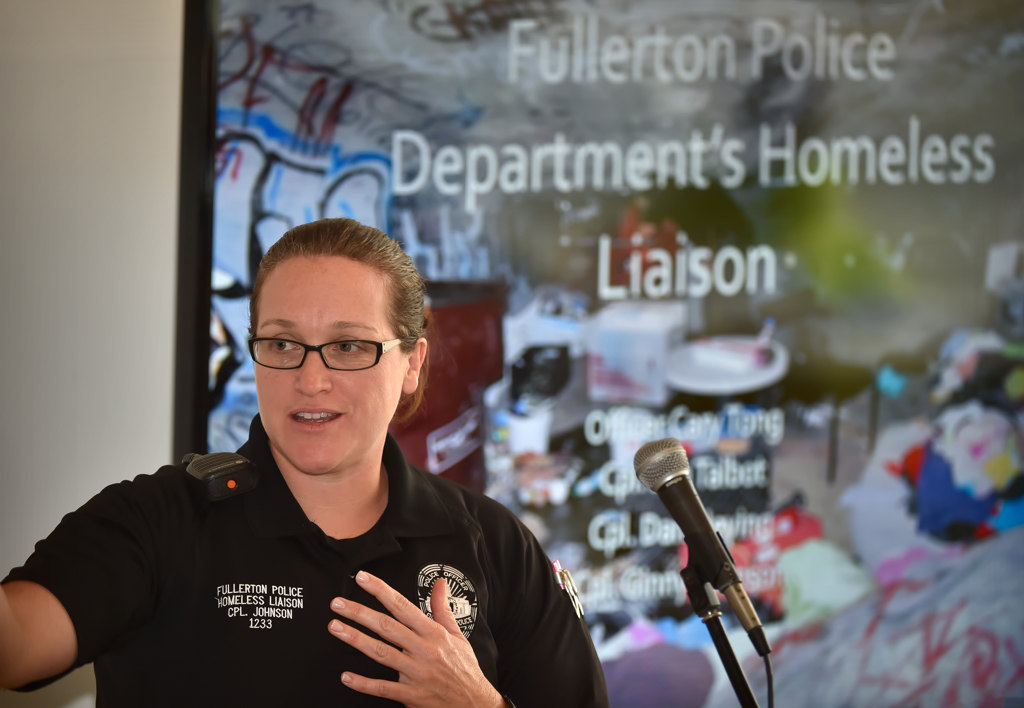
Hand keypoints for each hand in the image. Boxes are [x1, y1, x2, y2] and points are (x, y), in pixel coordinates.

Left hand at [328, 571, 504, 707]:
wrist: (475, 703)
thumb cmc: (464, 668)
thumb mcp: (457, 634)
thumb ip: (442, 608)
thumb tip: (439, 584)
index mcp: (433, 633)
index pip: (402, 606)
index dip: (381, 591)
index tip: (362, 579)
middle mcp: (423, 650)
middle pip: (386, 627)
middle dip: (359, 613)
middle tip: (338, 604)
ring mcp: (416, 673)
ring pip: (381, 653)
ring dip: (356, 640)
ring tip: (336, 628)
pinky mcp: (411, 695)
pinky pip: (384, 688)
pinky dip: (364, 683)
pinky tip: (347, 676)